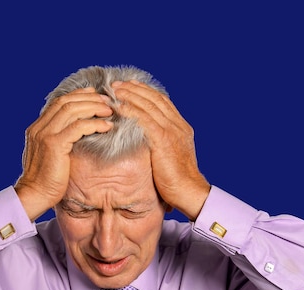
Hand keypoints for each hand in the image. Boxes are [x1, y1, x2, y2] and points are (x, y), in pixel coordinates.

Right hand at [14, 88, 112, 220]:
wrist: (34, 195)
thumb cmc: (45, 181)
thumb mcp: (50, 156)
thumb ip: (58, 142)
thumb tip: (75, 136)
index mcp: (37, 128)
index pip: (59, 103)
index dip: (78, 96)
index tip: (95, 95)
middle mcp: (39, 128)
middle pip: (66, 102)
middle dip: (89, 98)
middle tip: (106, 101)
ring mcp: (46, 135)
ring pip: (72, 110)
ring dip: (93, 108)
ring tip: (109, 111)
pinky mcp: (54, 145)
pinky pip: (78, 127)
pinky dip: (94, 124)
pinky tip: (106, 126)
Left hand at [112, 81, 210, 219]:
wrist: (189, 191)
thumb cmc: (178, 181)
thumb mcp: (172, 157)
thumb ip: (162, 145)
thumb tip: (147, 143)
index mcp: (181, 128)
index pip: (162, 102)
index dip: (146, 92)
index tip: (131, 86)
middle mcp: (177, 126)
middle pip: (155, 99)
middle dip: (135, 89)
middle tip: (118, 84)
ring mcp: (171, 132)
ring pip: (149, 106)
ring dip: (130, 96)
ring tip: (115, 90)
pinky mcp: (163, 141)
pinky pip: (144, 120)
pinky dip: (131, 111)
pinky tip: (119, 107)